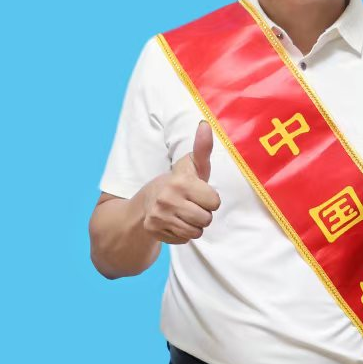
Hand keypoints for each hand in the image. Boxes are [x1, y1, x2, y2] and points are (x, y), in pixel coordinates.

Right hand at [141, 121, 220, 242]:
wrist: (147, 201)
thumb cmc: (179, 183)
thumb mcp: (192, 166)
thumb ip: (202, 148)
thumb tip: (205, 124)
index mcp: (181, 182)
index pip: (215, 202)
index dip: (210, 199)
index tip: (199, 193)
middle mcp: (168, 199)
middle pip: (207, 219)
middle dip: (203, 214)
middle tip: (190, 204)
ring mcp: (159, 215)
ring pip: (196, 232)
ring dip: (194, 225)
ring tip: (184, 214)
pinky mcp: (154, 229)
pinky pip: (183, 239)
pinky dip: (181, 233)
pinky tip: (174, 222)